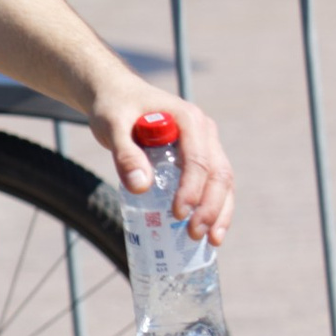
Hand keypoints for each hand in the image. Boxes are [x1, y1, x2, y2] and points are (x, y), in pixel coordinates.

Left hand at [89, 86, 233, 243]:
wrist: (117, 95)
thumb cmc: (114, 107)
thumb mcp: (112, 126)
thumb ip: (125, 154)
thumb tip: (141, 187)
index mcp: (188, 119)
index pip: (198, 160)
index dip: (191, 190)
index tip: (178, 214)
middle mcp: (204, 131)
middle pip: (218, 173)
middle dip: (211, 207)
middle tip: (195, 234)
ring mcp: (205, 143)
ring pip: (223, 180)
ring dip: (220, 210)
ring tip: (211, 240)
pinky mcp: (199, 156)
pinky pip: (214, 182)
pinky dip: (215, 206)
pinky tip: (209, 230)